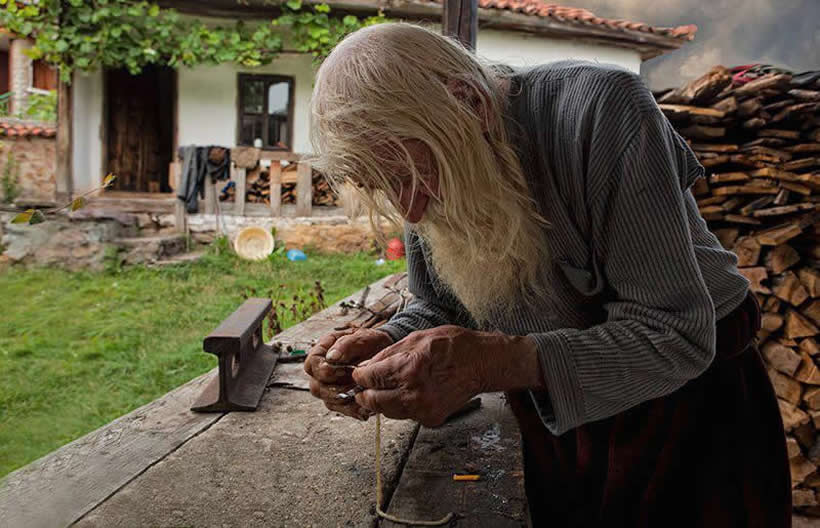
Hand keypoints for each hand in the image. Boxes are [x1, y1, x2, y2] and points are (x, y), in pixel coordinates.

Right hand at [304, 328, 393, 419]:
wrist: (384, 351)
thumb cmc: (370, 342)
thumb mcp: (361, 337)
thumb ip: (346, 345)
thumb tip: (331, 357)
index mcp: (322, 352)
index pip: (312, 365)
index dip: (325, 371)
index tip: (343, 370)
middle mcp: (321, 371)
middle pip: (316, 387)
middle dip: (335, 390)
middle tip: (355, 386)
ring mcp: (329, 387)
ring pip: (328, 401)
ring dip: (345, 401)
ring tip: (362, 396)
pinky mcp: (340, 399)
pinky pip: (342, 409)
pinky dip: (353, 410)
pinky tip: (365, 408)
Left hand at [351, 325, 488, 426]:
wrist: (483, 363)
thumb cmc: (454, 346)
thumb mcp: (416, 338)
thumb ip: (388, 354)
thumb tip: (367, 366)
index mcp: (409, 368)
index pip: (370, 379)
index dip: (360, 376)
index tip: (358, 374)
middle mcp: (415, 393)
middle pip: (374, 401)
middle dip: (365, 393)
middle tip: (362, 387)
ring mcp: (424, 409)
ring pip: (388, 411)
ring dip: (381, 401)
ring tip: (382, 389)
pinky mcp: (431, 419)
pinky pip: (406, 415)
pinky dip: (400, 406)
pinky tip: (405, 394)